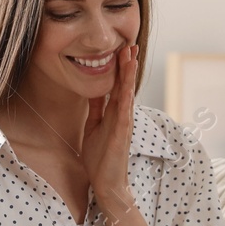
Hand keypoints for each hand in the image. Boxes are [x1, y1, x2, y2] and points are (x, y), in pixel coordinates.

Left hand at [80, 44, 138, 220]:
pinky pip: (124, 109)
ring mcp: (124, 122)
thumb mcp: (93, 127)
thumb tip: (94, 92)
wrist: (107, 183)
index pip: (116, 85)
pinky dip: (127, 95)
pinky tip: (128, 83)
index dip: (118, 67)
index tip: (119, 48)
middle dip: (126, 63)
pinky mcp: (122, 132)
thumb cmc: (100, 158)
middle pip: (124, 84)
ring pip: (127, 92)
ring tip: (131, 54)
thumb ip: (96, 110)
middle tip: (129, 42)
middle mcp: (121, 115)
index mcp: (113, 113)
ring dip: (129, 73)